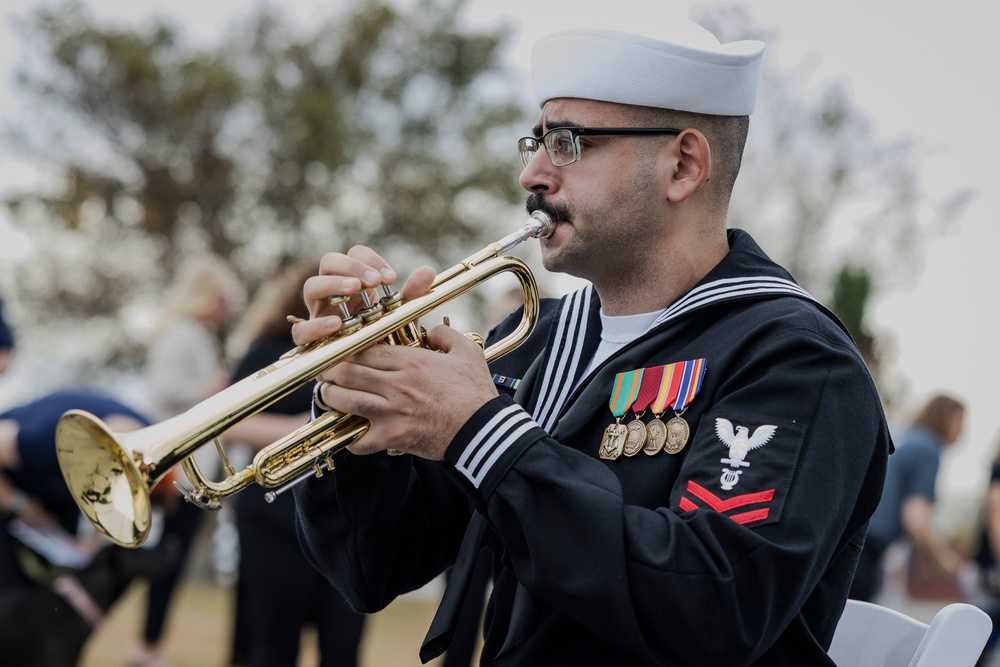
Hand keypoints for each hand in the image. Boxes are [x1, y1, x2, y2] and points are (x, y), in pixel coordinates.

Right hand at [292, 246, 434, 346]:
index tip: (389, 278)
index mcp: (353, 282)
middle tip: (373, 281)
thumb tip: (429, 271)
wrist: (368, 376)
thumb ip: (412, 295)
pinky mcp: (309, 339)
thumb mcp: (400, 316)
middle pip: (329, 262)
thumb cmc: (383, 338)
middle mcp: (331, 293)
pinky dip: (316, 324)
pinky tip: (335, 324)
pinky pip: (302, 328)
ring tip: (354, 289)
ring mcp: (317, 313)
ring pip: (312, 286)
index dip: (369, 260)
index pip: (354, 254)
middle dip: (350, 267)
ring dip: (333, 284)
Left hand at [315, 323, 498, 458]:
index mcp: (411, 361)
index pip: (365, 348)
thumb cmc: (476, 391)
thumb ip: (445, 335)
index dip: (346, 348)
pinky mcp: (393, 437)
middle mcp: (397, 384)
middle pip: (348, 371)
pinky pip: (359, 439)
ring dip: (330, 397)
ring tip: (327, 394)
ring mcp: (392, 412)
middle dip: (329, 369)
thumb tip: (430, 330)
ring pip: (346, 400)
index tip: (339, 349)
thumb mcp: (467, 352)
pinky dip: (349, 437)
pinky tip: (348, 432)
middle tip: (323, 370)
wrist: (483, 430)